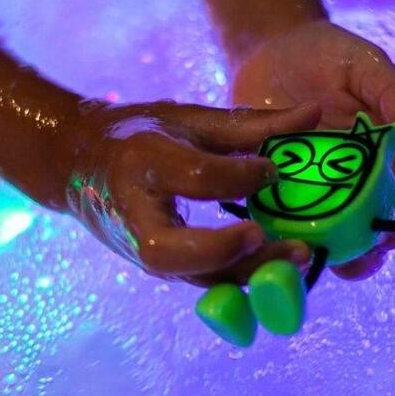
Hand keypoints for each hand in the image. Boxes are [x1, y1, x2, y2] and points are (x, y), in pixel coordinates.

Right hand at [63, 99, 321, 285]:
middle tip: (263, 235)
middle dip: (222, 249)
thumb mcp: (187, 118)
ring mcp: (144, 249)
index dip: (239, 176)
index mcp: (142, 161)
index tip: (274, 169)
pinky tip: (284, 266)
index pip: (193, 176)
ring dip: (246, 274)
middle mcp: (136, 214)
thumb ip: (251, 124)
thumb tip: (315, 114)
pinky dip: (245, 278)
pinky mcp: (161, 268)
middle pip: (171, 250)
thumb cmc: (140, 133)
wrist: (80, 166)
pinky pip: (204, 281)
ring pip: (192, 277)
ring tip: (295, 257)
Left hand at [232, 18, 394, 279]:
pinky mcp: (264, 180)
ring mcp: (303, 183)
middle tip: (358, 262)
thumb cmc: (329, 54)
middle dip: (363, 251)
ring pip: (316, 229)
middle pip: (358, 226)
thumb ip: (390, 92)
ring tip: (317, 258)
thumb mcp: (366, 66)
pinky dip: (274, 229)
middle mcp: (341, 178)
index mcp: (374, 156)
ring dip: (319, 249)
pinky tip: (273, 240)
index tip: (394, 235)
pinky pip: (271, 212)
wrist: (270, 44)